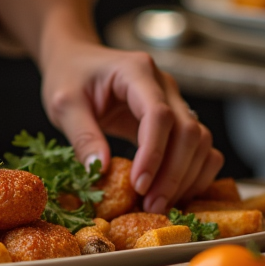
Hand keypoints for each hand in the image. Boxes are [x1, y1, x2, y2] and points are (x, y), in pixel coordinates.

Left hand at [39, 38, 222, 213]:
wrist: (76, 59)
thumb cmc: (69, 75)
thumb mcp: (64, 104)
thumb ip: (82, 136)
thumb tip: (100, 171)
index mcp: (136, 72)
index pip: (158, 115)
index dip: (153, 154)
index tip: (138, 186)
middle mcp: (164, 84)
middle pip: (187, 131)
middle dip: (173, 174)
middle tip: (151, 206)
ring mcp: (175, 100)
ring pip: (200, 141)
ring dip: (186, 177)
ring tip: (159, 205)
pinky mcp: (176, 118)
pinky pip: (200, 146)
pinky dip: (195, 172)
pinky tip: (175, 193)